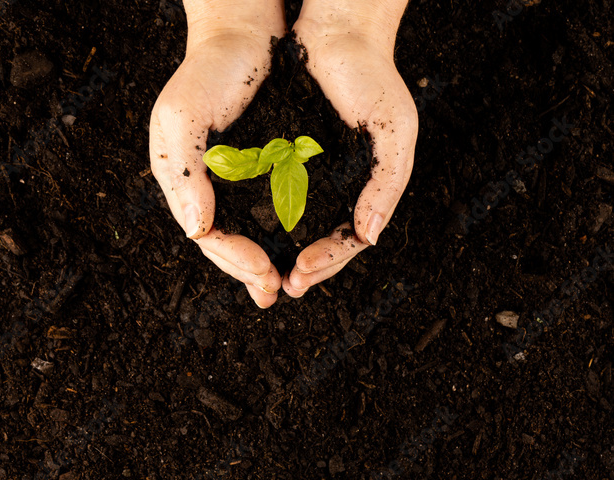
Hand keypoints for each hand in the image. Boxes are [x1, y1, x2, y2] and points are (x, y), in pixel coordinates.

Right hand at [150, 8, 285, 308]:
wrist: (245, 32)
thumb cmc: (208, 72)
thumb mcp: (183, 116)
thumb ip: (183, 173)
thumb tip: (196, 230)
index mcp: (185, 186)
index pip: (209, 238)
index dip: (235, 261)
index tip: (264, 274)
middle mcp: (209, 191)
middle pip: (229, 246)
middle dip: (252, 272)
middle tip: (276, 292)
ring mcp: (237, 184)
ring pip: (252, 236)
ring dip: (269, 264)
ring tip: (290, 284)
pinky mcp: (265, 172)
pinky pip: (273, 214)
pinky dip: (286, 236)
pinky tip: (302, 250)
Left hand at [283, 9, 417, 297]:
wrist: (338, 31)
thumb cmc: (373, 79)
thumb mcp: (394, 132)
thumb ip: (387, 186)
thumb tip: (368, 238)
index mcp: (363, 193)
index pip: (346, 243)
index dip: (327, 261)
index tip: (302, 270)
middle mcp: (335, 192)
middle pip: (318, 246)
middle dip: (303, 271)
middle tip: (282, 287)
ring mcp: (307, 180)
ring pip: (292, 233)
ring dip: (279, 257)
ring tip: (264, 276)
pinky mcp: (280, 163)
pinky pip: (269, 202)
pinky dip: (260, 224)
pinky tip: (247, 237)